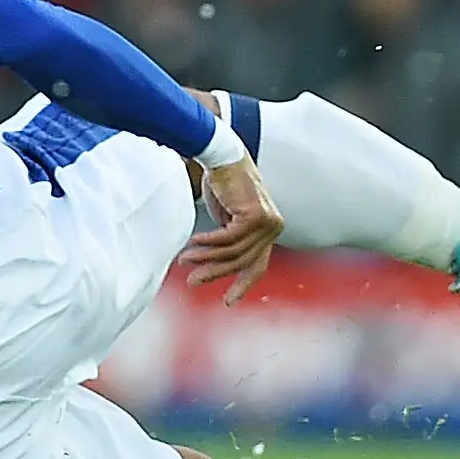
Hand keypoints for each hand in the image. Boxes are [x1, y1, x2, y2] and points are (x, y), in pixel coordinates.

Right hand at [179, 157, 284, 303]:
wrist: (224, 156)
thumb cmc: (224, 183)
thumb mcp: (229, 218)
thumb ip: (230, 239)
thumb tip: (217, 263)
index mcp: (270, 230)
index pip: (258, 264)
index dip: (243, 284)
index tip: (229, 302)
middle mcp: (274, 227)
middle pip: (243, 261)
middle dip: (215, 273)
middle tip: (193, 282)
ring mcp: (267, 222)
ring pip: (233, 252)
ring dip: (206, 258)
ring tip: (185, 260)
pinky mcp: (255, 216)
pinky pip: (228, 239)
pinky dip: (209, 242)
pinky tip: (193, 242)